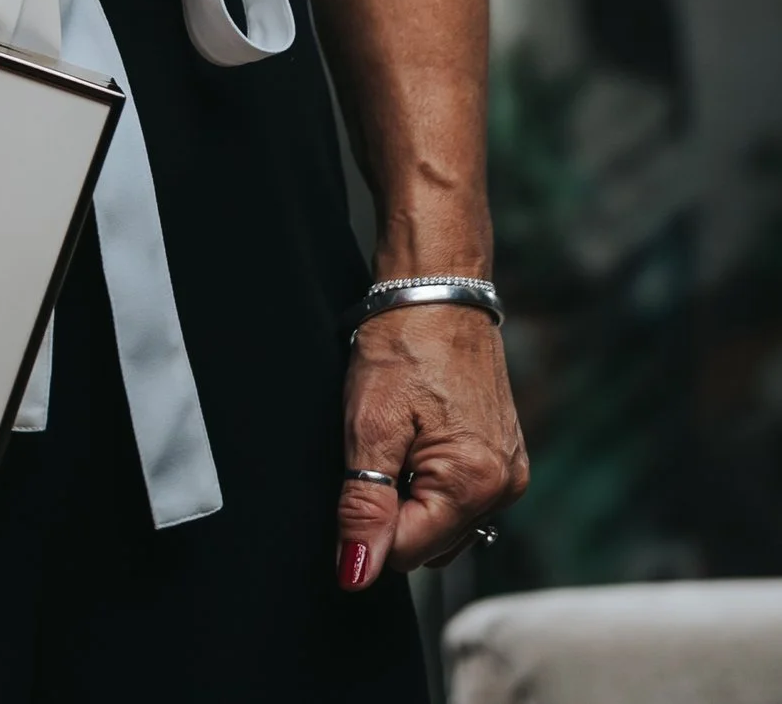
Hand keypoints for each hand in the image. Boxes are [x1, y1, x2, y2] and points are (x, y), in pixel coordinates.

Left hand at [335, 305, 526, 589]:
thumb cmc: (403, 344)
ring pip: (441, 523)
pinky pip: (457, 496)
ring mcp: (508, 472)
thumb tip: (357, 574)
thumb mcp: (369, 425)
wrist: (436, 287)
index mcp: (476, 485)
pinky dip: (429, 480)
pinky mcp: (503, 457)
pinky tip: (416, 436)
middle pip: (427, 543)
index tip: (353, 476)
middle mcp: (504, 487)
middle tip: (378, 445)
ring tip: (399, 435)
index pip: (407, 553)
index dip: (368, 525)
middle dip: (392, 510)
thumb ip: (364, 506)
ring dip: (411, 496)